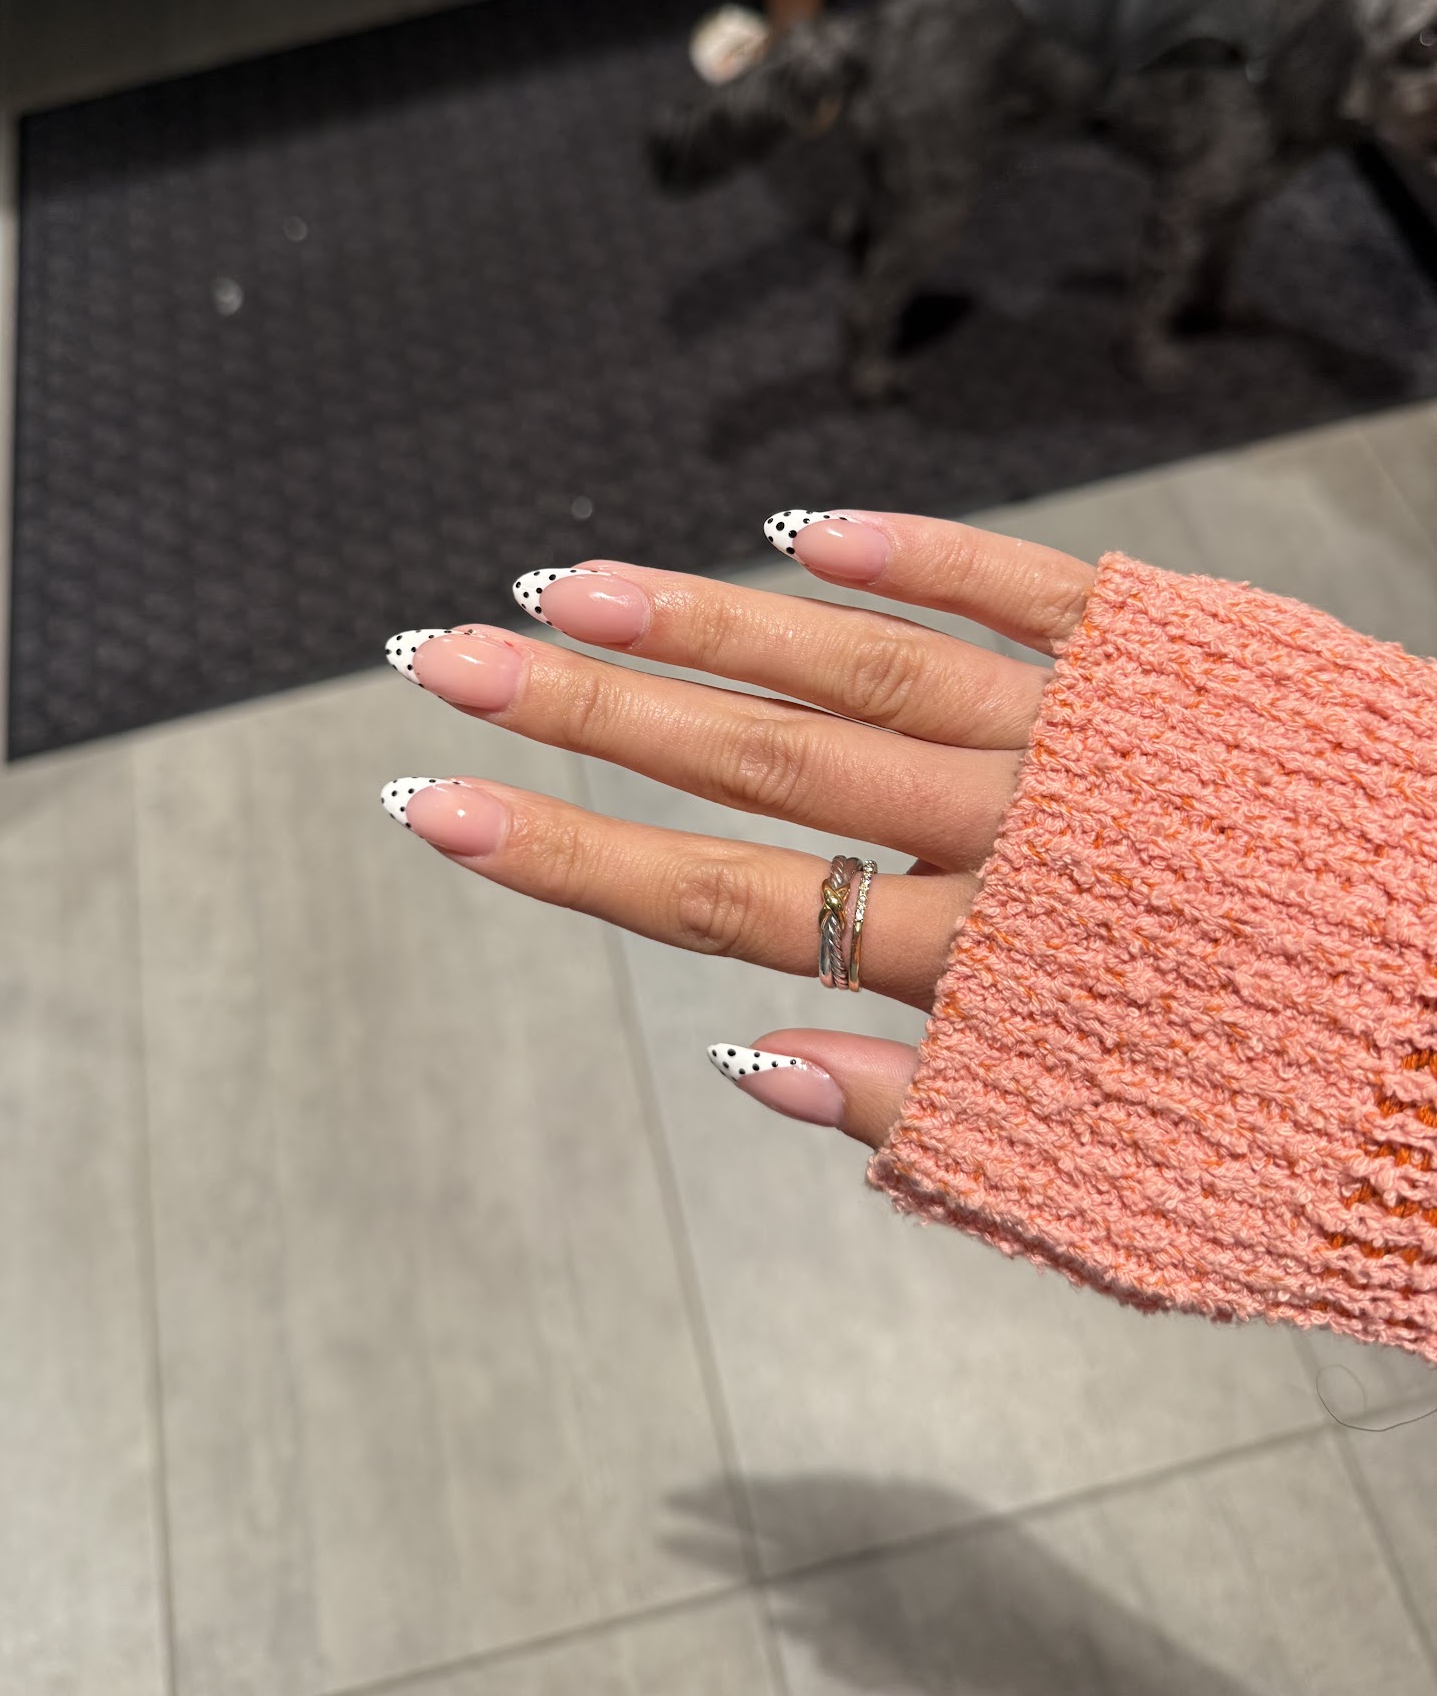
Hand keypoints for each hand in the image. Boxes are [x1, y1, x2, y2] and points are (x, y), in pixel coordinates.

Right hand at [381, 513, 1094, 1149]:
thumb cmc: (1261, 1101)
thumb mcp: (1094, 1162)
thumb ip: (914, 1110)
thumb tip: (742, 1057)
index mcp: (978, 964)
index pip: (727, 901)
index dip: (572, 853)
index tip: (435, 803)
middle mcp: (1011, 833)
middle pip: (760, 760)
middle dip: (589, 711)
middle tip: (449, 656)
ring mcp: (1080, 735)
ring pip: (861, 667)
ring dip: (709, 623)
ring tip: (572, 589)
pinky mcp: (1161, 660)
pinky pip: (1026, 589)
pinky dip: (917, 554)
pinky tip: (803, 533)